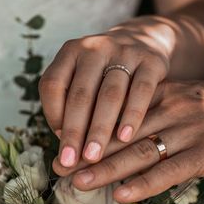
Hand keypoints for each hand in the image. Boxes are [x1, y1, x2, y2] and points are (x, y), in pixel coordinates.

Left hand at [39, 18, 173, 167]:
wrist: (144, 41)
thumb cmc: (104, 74)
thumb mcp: (83, 80)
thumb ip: (71, 106)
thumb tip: (65, 144)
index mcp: (70, 52)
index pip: (53, 84)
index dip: (52, 115)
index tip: (59, 143)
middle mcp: (94, 49)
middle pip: (81, 94)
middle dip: (74, 132)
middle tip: (70, 162)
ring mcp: (124, 52)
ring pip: (110, 94)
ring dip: (100, 129)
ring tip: (94, 157)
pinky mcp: (151, 61)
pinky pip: (141, 90)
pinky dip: (132, 116)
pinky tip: (125, 138)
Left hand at [52, 81, 203, 202]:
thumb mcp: (181, 104)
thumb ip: (150, 115)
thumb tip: (113, 136)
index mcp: (162, 97)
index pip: (117, 115)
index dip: (88, 133)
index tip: (63, 149)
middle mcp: (171, 111)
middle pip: (122, 134)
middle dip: (88, 153)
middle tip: (60, 168)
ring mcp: (189, 132)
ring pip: (140, 152)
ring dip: (107, 169)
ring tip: (79, 183)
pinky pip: (170, 171)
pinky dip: (145, 183)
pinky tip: (122, 195)